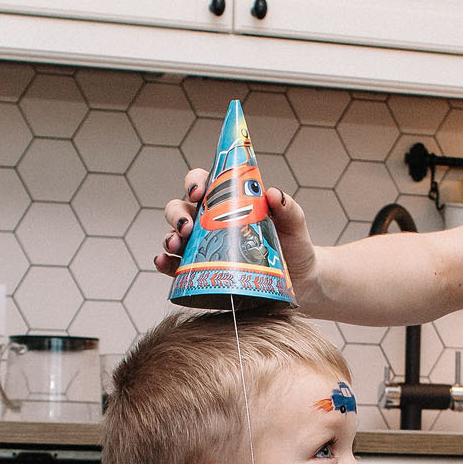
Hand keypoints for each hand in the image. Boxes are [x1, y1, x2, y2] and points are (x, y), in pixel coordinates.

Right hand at [156, 170, 324, 306]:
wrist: (298, 280)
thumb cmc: (292, 246)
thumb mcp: (293, 224)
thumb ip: (287, 208)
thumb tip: (273, 194)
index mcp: (228, 201)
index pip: (203, 183)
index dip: (195, 183)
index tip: (199, 192)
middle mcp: (209, 221)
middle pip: (180, 208)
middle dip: (177, 214)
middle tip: (188, 226)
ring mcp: (201, 246)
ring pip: (174, 235)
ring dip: (169, 237)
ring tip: (176, 245)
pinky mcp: (200, 271)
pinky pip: (175, 265)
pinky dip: (165, 262)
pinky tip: (164, 262)